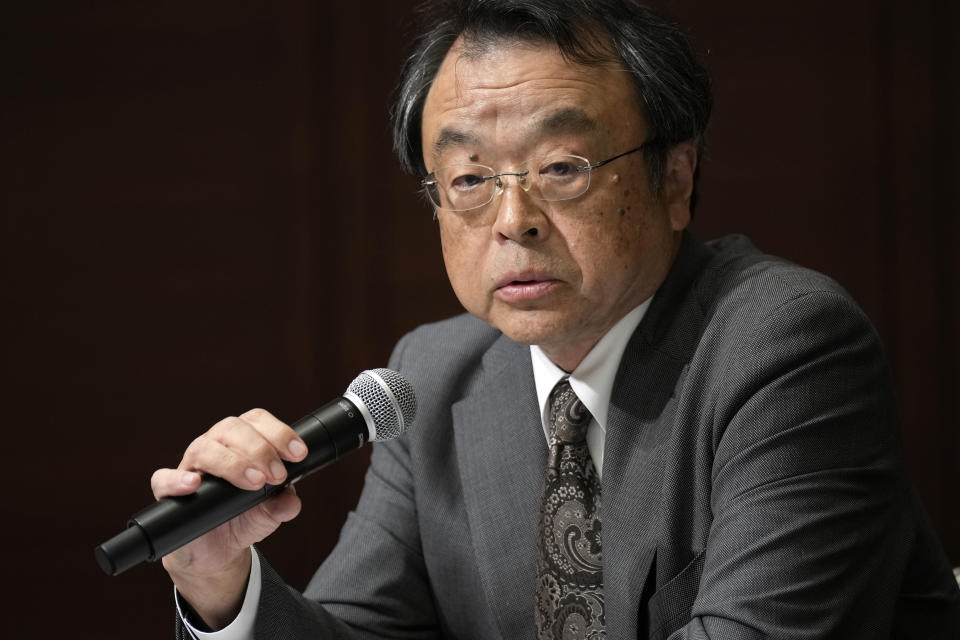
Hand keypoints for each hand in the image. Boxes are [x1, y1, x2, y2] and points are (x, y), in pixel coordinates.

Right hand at [151, 408, 307, 627]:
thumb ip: (283, 504)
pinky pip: (163, 478)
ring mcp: (190, 467)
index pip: (257, 421)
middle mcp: (215, 447)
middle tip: (277, 475)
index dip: (279, 433)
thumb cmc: (244, 518)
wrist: (218, 552)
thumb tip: (291, 501)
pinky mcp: (169, 492)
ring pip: (204, 448)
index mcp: (241, 442)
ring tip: (254, 482)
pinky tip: (195, 484)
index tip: (298, 454)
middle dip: (260, 449)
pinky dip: (178, 479)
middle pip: (232, 428)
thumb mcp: (271, 513)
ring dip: (232, 463)